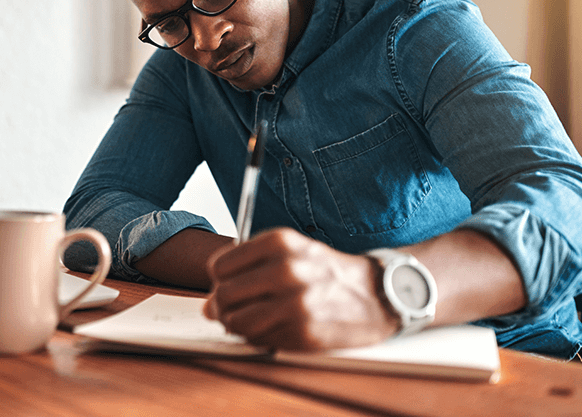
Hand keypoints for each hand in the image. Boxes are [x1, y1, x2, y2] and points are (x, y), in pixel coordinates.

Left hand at [203, 228, 398, 350]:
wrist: (373, 295)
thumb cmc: (324, 271)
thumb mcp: (290, 250)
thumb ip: (246, 268)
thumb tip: (208, 305)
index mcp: (280, 242)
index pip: (220, 266)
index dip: (220, 278)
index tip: (230, 282)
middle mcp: (286, 270)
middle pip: (224, 295)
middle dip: (223, 305)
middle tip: (234, 307)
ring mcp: (294, 303)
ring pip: (236, 321)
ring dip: (236, 324)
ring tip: (251, 318)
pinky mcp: (301, 332)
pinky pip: (257, 339)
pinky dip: (256, 337)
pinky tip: (271, 326)